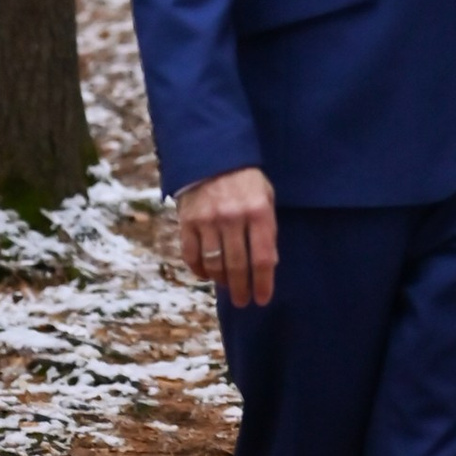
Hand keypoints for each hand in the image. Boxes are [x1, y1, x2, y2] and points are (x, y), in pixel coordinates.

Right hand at [176, 166, 278, 305]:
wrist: (211, 155)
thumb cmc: (245, 180)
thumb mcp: (266, 197)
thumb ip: (267, 229)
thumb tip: (268, 264)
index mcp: (258, 212)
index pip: (262, 258)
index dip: (263, 283)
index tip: (262, 299)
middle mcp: (233, 218)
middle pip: (238, 266)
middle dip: (241, 289)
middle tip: (242, 301)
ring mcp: (208, 220)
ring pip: (214, 264)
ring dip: (221, 281)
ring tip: (227, 287)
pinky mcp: (187, 221)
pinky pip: (192, 255)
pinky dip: (199, 270)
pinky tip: (207, 275)